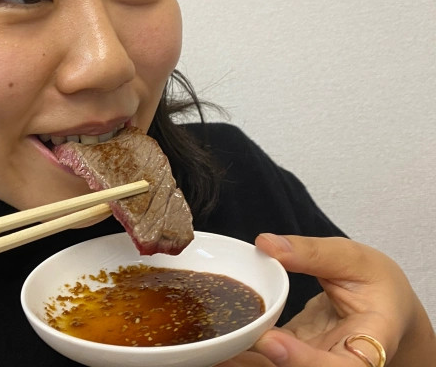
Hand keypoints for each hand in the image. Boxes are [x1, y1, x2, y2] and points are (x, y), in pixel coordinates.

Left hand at [216, 234, 435, 366]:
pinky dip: (243, 352)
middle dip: (264, 364)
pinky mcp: (294, 353)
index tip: (271, 341)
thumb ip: (312, 253)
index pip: (342, 365)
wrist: (386, 306)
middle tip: (225, 350)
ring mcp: (316, 360)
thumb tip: (267, 244)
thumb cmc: (377, 283)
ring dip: (245, 362)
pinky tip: (216, 345)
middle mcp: (342, 360)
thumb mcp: (353, 259)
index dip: (305, 360)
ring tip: (211, 351)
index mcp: (371, 341)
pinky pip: (268, 358)